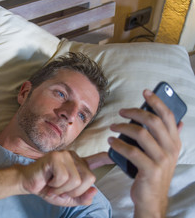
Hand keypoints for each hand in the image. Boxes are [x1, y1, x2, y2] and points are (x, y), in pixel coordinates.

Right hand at [18, 150, 111, 206]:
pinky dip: (56, 185)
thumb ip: (82, 197)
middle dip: (74, 191)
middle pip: (89, 179)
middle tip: (60, 189)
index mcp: (79, 165)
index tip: (115, 155)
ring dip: (63, 189)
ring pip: (76, 180)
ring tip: (53, 185)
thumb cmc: (48, 188)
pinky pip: (64, 177)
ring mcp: (65, 155)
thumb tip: (94, 191)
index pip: (97, 159)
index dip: (107, 158)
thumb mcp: (68, 198)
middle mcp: (74, 157)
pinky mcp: (55, 157)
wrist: (28, 184)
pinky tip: (49, 180)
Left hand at [108, 89, 182, 216]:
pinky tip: (110, 141)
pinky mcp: (150, 170)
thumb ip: (169, 138)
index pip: (168, 116)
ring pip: (141, 134)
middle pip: (153, 121)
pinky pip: (132, 151)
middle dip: (135, 112)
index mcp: (174, 142)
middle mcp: (171, 149)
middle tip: (121, 111)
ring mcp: (161, 160)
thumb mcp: (165, 154)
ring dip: (123, 127)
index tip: (145, 91)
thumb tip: (178, 122)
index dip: (157, 102)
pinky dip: (118, 144)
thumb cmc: (153, 172)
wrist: (152, 198)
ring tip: (112, 127)